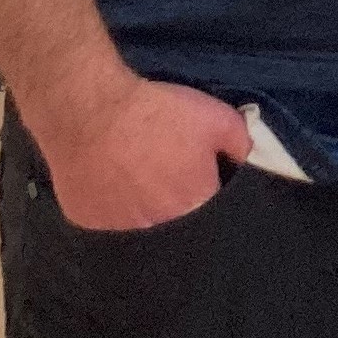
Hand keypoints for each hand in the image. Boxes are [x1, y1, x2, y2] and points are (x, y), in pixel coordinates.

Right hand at [36, 75, 250, 231]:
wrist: (89, 109)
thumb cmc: (157, 113)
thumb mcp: (218, 119)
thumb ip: (242, 147)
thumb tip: (250, 165)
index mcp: (195, 207)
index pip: (213, 212)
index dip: (206, 191)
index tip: (198, 174)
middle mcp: (159, 228)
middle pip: (177, 221)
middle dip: (176, 200)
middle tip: (165, 170)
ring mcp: (120, 229)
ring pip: (141, 224)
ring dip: (143, 206)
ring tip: (136, 174)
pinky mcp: (88, 223)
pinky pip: (107, 220)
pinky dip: (111, 205)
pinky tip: (109, 180)